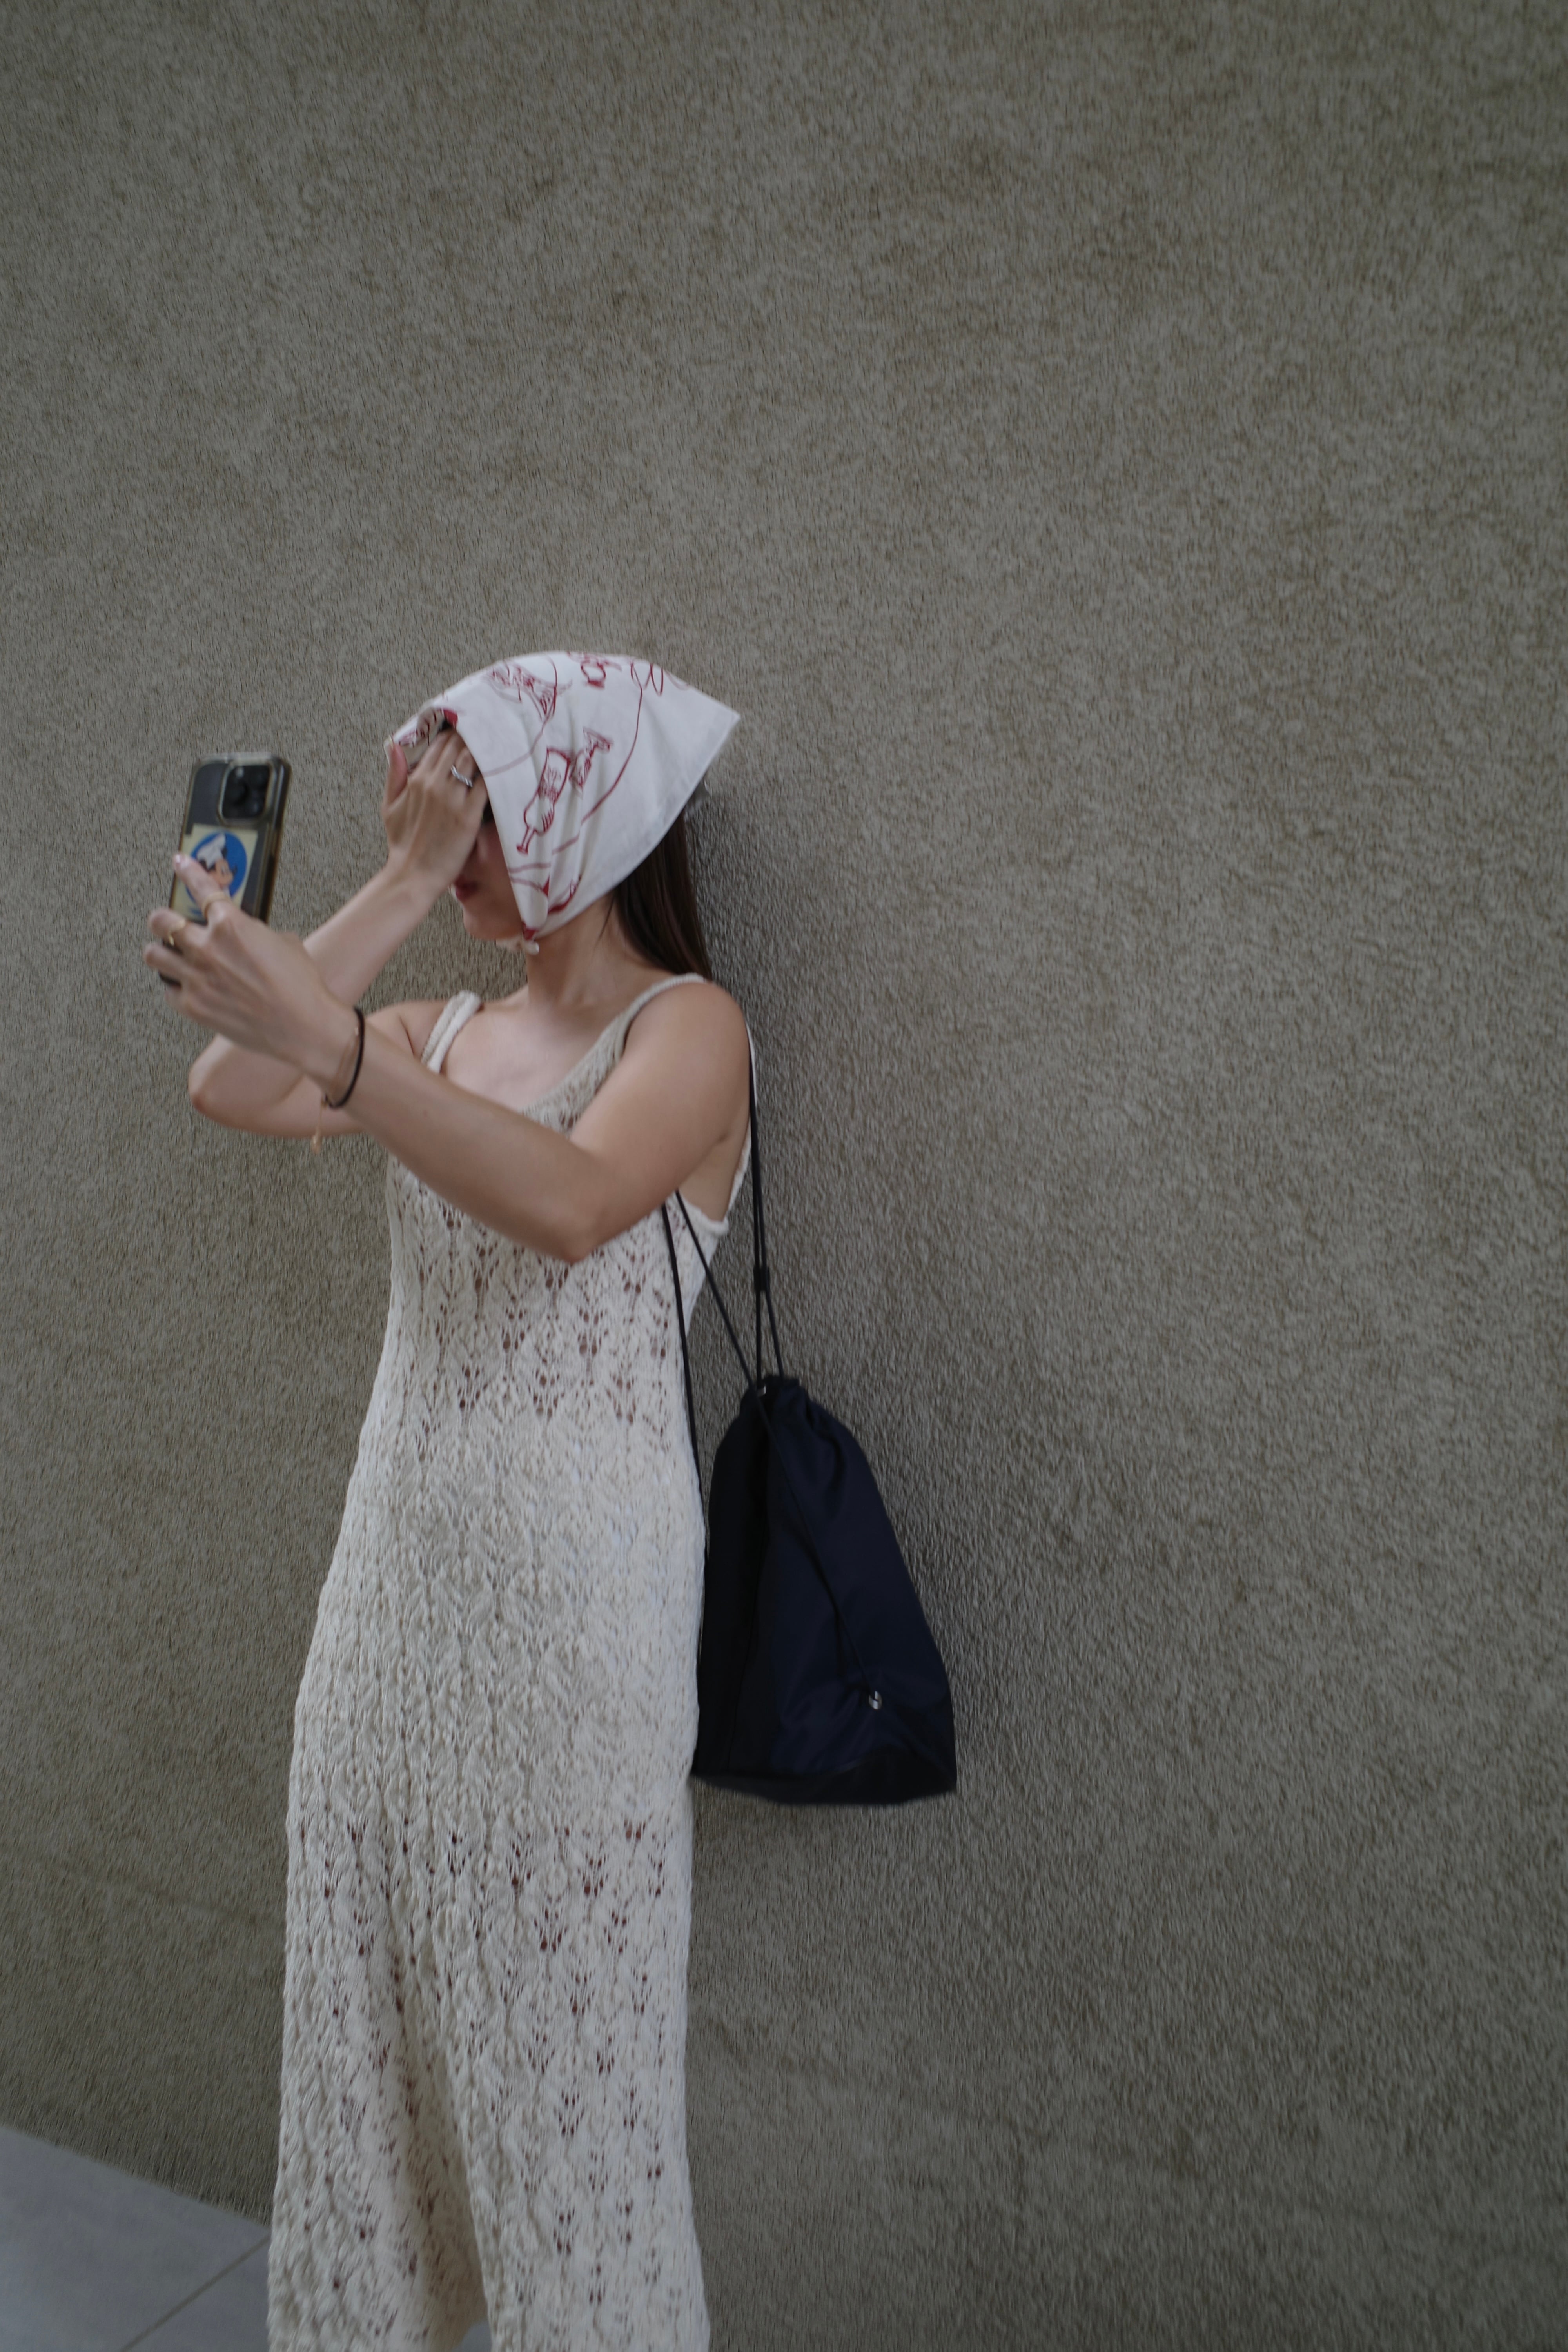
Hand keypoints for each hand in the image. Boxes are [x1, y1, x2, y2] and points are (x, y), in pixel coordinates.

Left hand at [146, 855, 358, 1086]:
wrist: (305, 1027)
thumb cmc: (301, 986)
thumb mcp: (283, 942)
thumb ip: (253, 931)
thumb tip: (241, 933)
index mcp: (232, 925)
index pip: (201, 887)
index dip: (187, 871)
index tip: (179, 862)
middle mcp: (207, 949)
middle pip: (160, 921)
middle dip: (161, 917)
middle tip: (166, 920)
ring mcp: (196, 979)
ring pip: (153, 955)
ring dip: (160, 951)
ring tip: (168, 954)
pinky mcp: (193, 1007)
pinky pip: (168, 991)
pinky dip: (175, 987)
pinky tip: (187, 987)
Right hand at [381, 727, 489, 895]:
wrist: (413, 875)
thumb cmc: (402, 843)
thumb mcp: (390, 805)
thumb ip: (394, 773)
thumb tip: (395, 745)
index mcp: (417, 780)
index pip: (440, 745)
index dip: (456, 735)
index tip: (469, 732)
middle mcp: (435, 784)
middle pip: (459, 748)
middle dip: (475, 738)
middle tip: (490, 734)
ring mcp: (453, 800)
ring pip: (474, 761)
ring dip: (487, 751)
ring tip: (500, 745)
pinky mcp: (469, 816)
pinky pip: (486, 785)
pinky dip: (495, 774)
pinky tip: (505, 767)